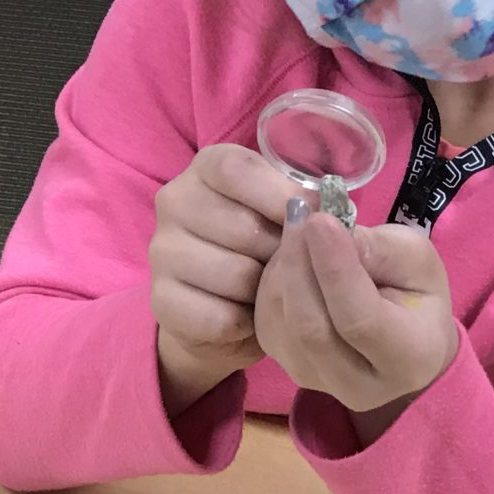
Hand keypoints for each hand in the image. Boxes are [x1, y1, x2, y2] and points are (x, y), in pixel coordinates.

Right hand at [150, 146, 296, 409]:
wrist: (223, 311)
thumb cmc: (263, 251)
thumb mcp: (284, 218)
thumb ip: (302, 206)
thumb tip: (333, 215)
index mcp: (206, 168)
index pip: (236, 170)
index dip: (279, 196)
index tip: (312, 223)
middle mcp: (175, 202)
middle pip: (243, 227)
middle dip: (280, 254)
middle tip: (287, 266)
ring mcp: (161, 251)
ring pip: (236, 275)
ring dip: (264, 294)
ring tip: (266, 292)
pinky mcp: (160, 300)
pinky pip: (221, 316)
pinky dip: (245, 324)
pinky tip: (247, 317)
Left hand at [254, 204, 458, 432]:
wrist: (403, 344)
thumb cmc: (416, 295)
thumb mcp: (417, 261)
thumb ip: (379, 249)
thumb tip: (329, 233)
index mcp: (409, 358)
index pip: (359, 318)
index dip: (335, 268)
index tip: (320, 219)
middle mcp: (359, 384)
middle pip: (311, 327)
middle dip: (299, 263)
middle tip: (299, 213)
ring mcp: (315, 381)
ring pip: (281, 323)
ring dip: (283, 268)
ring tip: (300, 229)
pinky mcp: (285, 367)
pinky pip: (265, 321)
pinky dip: (271, 282)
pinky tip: (290, 256)